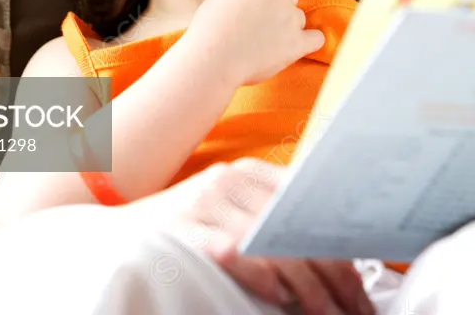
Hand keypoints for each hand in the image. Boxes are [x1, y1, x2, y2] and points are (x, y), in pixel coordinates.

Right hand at [145, 159, 372, 314]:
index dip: (341, 250)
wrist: (112, 235)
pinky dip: (262, 275)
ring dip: (310, 288)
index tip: (361, 289)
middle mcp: (229, 180)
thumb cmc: (181, 235)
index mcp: (247, 173)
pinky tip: (281, 296)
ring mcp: (206, 202)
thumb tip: (333, 264)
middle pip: (297, 228)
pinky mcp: (185, 229)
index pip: (309, 208)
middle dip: (335, 277)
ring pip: (275, 243)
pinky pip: (234, 251)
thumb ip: (269, 225)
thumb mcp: (228, 217)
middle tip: (357, 312)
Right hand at [189, 0, 324, 85]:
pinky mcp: (297, 43)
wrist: (213, 59)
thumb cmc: (208, 30)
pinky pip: (316, 38)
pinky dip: (308, 41)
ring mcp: (290, 18)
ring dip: (287, 24)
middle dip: (277, 2)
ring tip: (266, 41)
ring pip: (298, 16)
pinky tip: (294, 46)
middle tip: (258, 20)